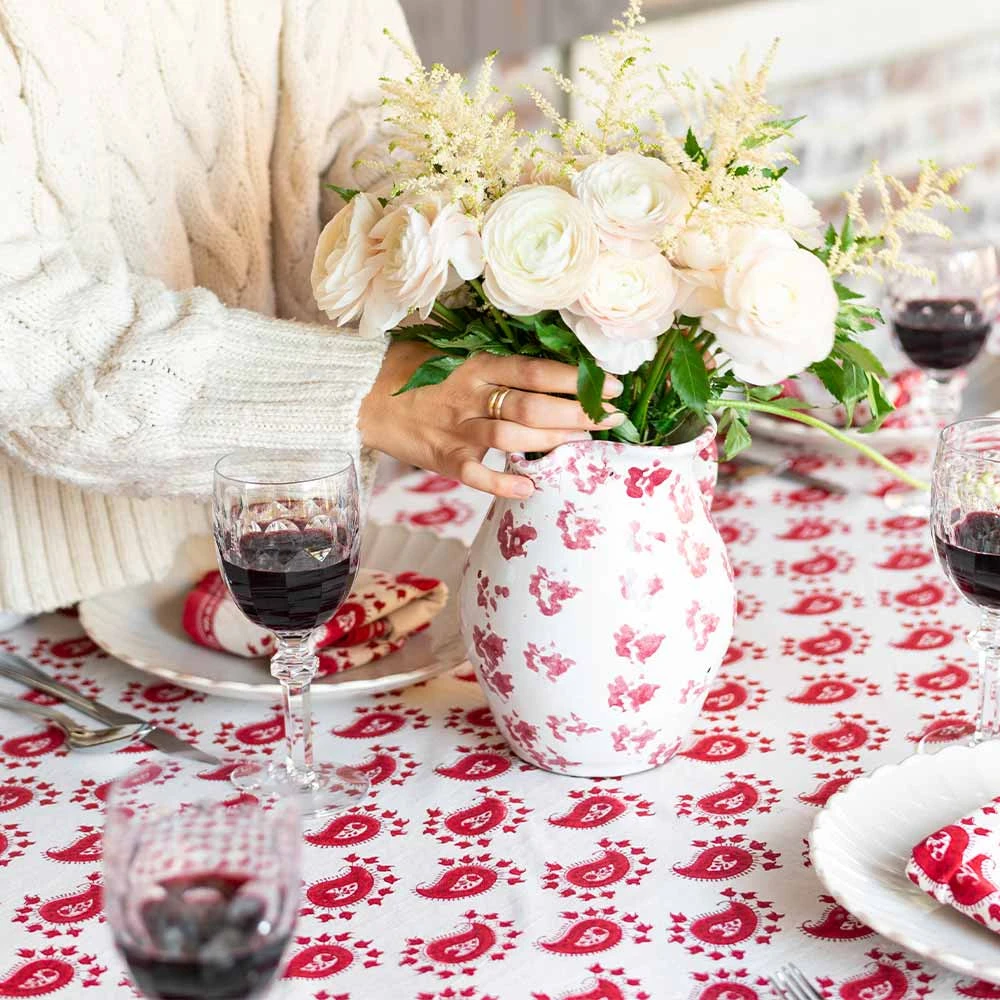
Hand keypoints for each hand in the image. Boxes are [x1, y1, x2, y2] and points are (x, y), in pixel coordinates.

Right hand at [359, 341, 623, 497]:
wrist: (363, 395)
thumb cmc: (414, 369)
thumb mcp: (455, 352)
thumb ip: (495, 360)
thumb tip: (548, 361)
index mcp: (477, 365)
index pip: (535, 371)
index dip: (576, 379)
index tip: (611, 385)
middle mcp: (470, 396)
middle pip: (532, 406)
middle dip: (577, 413)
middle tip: (610, 417)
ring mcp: (457, 430)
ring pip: (512, 437)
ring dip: (552, 441)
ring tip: (584, 442)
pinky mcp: (443, 458)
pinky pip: (476, 475)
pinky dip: (503, 482)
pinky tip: (531, 486)